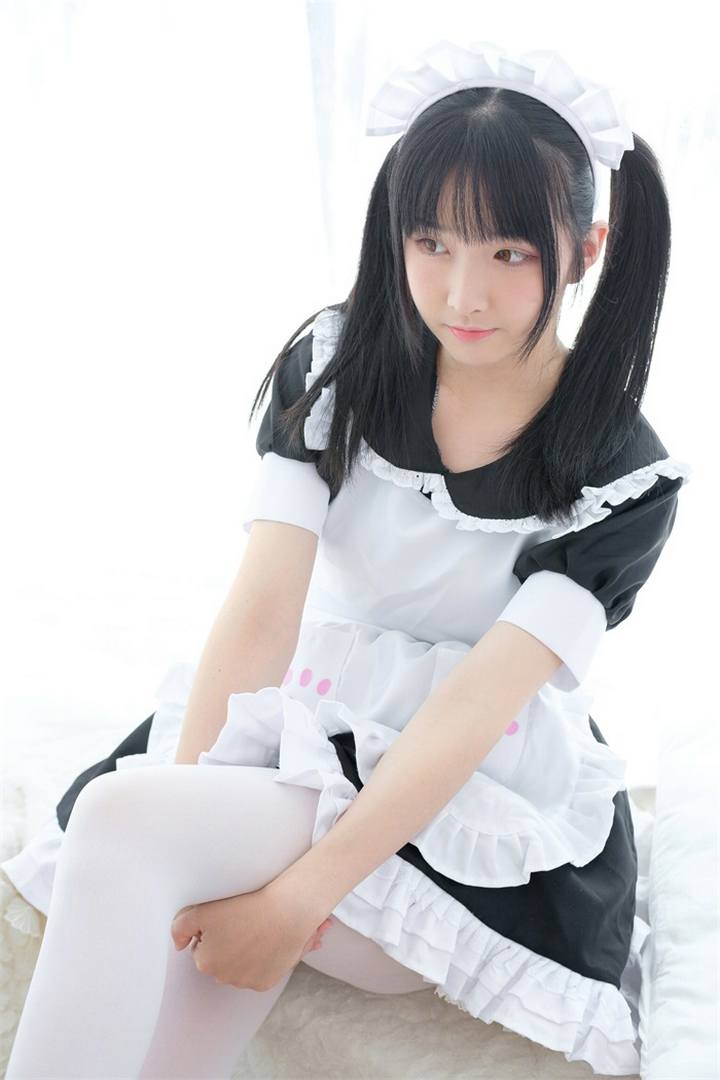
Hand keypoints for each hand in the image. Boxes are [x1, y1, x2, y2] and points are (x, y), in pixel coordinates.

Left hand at [170, 887, 333, 991]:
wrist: (286, 912)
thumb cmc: (246, 907)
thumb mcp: (202, 909)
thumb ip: (180, 928)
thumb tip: (179, 946)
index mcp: (205, 962)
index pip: (203, 948)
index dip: (214, 931)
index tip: (228, 919)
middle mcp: (222, 978)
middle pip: (219, 961)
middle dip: (226, 946)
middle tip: (242, 924)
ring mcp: (245, 983)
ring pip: (238, 969)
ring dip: (243, 955)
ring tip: (256, 933)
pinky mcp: (264, 983)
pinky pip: (256, 974)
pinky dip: (260, 962)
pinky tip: (266, 945)